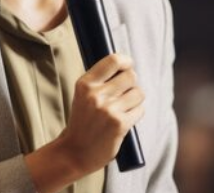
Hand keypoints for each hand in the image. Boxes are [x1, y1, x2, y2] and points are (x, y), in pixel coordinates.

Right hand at [24, 53, 144, 192]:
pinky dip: (136, 113)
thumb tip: (126, 65)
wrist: (74, 152)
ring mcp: (108, 110)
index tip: (128, 66)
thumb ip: (100, 80)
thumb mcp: (83, 96)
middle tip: (124, 94)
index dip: (126, 61)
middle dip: (131, 84)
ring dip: (135, 100)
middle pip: (131, 76)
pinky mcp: (119, 124)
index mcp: (85, 84)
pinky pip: (139, 110)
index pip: (113, 60)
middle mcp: (96, 95)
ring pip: (138, 93)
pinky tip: (125, 120)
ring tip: (123, 108)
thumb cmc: (82, 121)